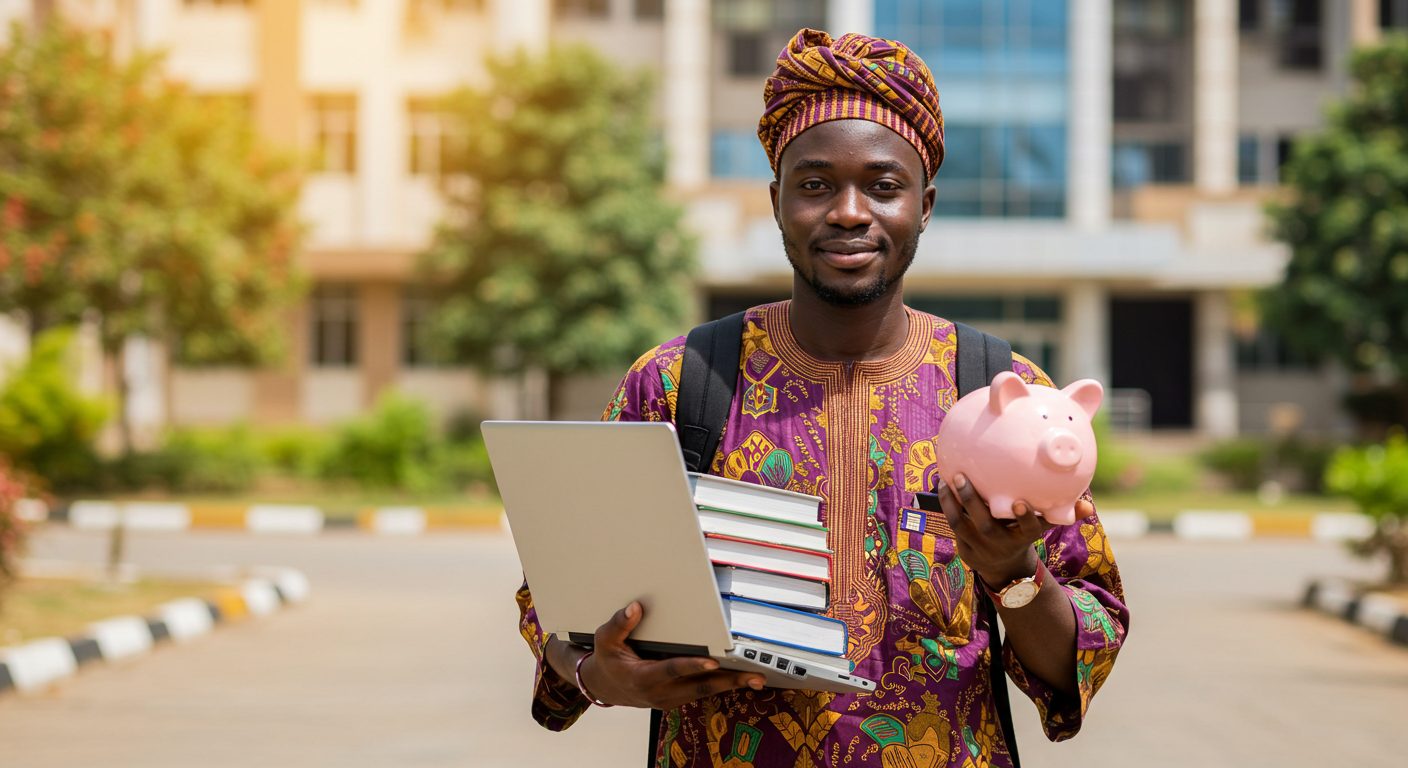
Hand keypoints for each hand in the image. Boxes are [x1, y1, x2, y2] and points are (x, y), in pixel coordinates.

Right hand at [578, 601, 764, 708]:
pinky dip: (723, 684)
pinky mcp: (678, 697)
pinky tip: (742, 678)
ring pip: (706, 691)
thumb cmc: (608, 661)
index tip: (712, 661)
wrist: (607, 687)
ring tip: (757, 677)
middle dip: (729, 681)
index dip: (692, 665)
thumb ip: (619, 624)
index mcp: (644, 678)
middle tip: (753, 675)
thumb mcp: (605, 641)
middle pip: (700, 686)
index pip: (672, 670)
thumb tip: (634, 607)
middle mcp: (661, 692)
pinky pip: (704, 690)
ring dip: (732, 684)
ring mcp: (672, 698)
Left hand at [934, 474, 1064, 586]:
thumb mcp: (1043, 528)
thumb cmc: (1024, 535)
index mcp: (1024, 538)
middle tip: (963, 477)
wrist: (1003, 568)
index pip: (1029, 530)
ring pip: (964, 524)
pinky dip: (947, 504)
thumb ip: (1063, 514)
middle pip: (986, 525)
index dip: (1026, 518)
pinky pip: (954, 524)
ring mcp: (981, 545)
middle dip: (974, 501)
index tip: (1021, 502)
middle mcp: (1002, 543)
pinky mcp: (966, 546)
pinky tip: (943, 484)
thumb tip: (1088, 506)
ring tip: (948, 478)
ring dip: (954, 501)